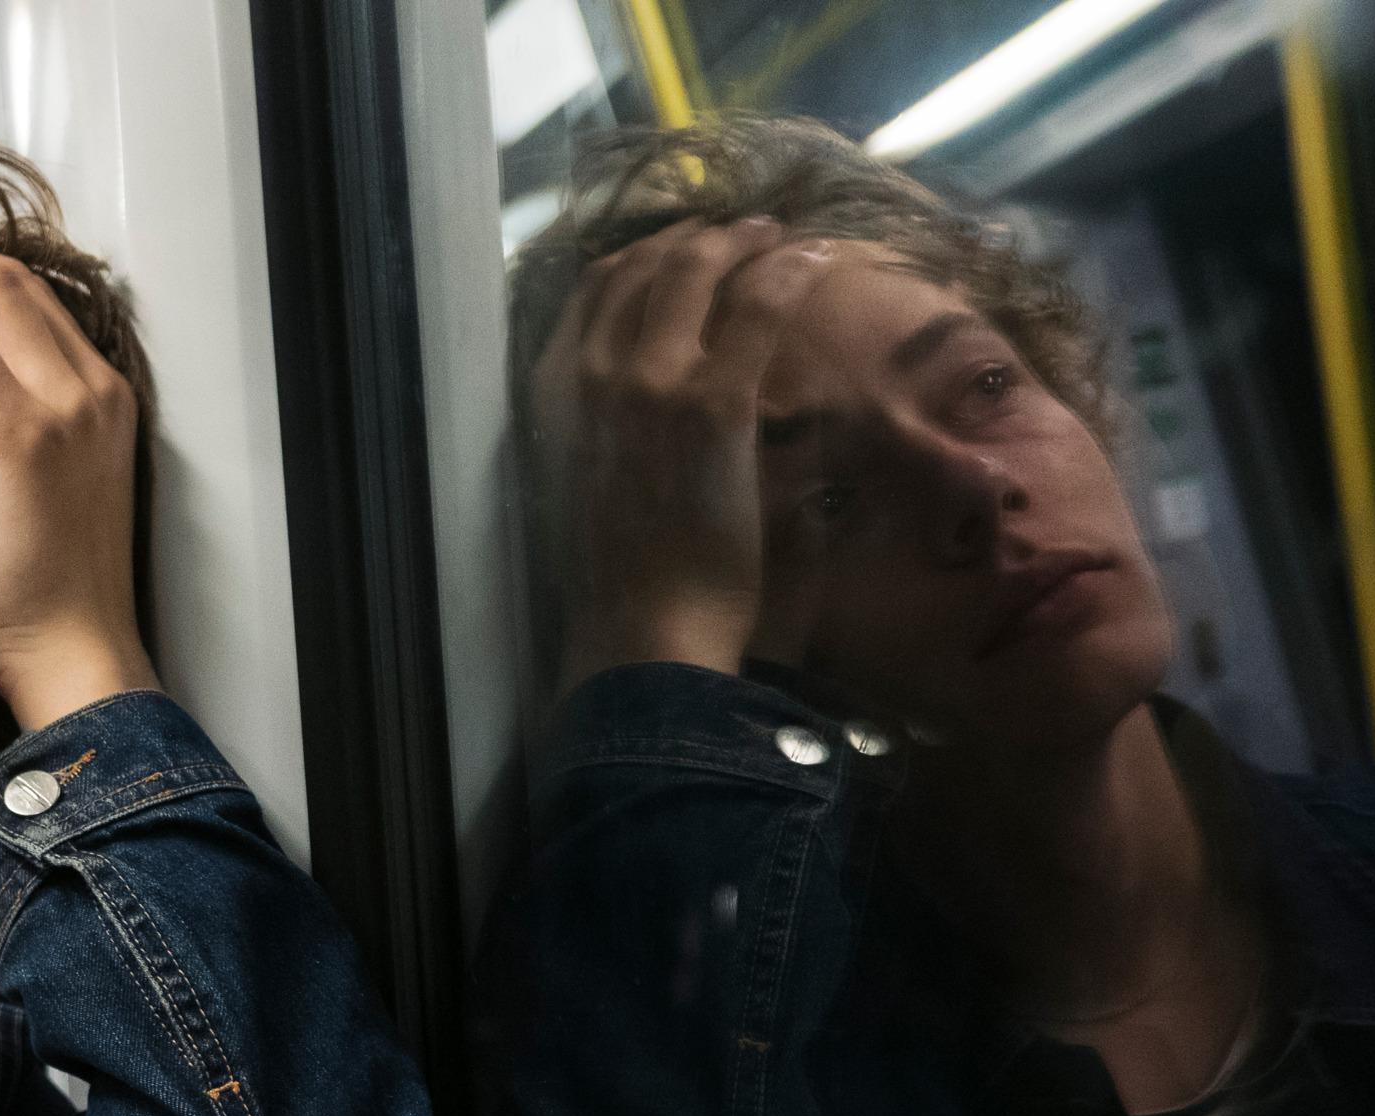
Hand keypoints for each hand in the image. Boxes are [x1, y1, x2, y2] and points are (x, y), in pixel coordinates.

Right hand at [528, 218, 837, 688]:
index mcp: (556, 392)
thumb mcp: (592, 478)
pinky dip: (791, 271)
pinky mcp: (714, 402)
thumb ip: (608, 423)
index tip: (683, 248)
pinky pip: (756, 308)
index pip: (593, 290)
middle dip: (699, 239)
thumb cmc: (625, 572)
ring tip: (782, 237)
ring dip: (745, 242)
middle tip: (744, 233)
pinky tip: (818, 258)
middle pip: (645, 267)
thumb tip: (649, 396)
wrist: (645, 623)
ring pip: (697, 273)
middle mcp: (595, 374)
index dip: (642, 255)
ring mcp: (653, 382)